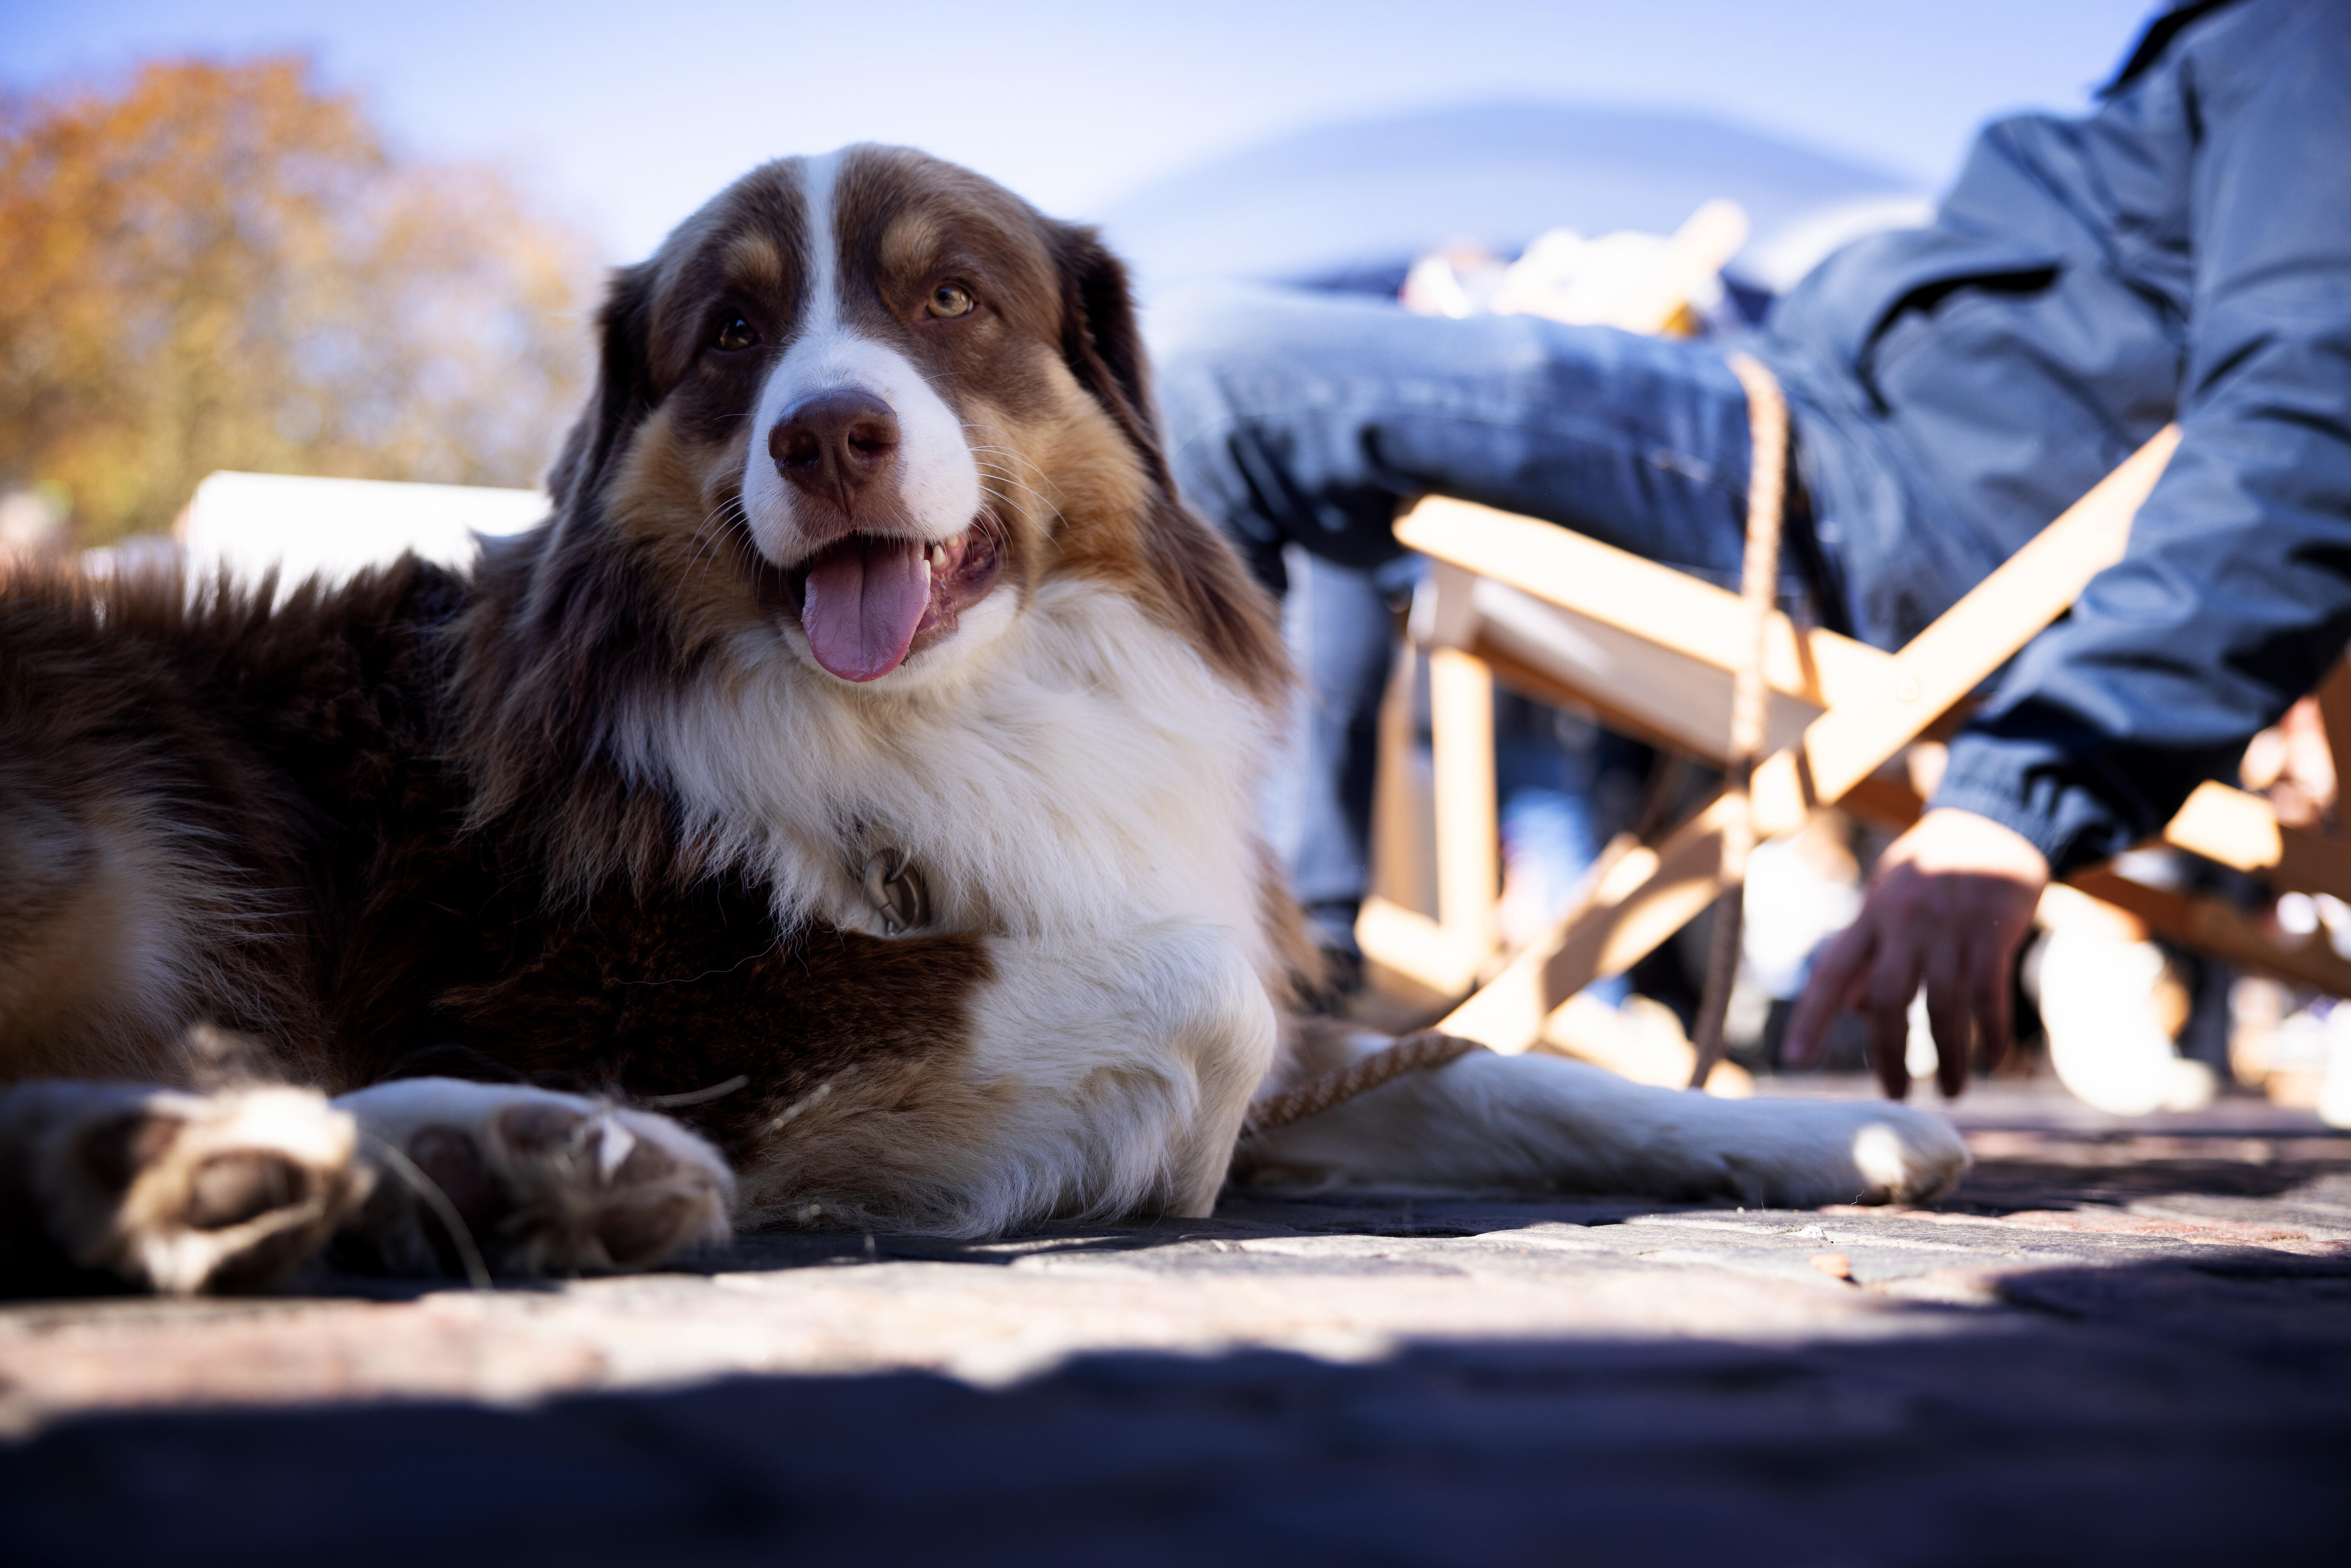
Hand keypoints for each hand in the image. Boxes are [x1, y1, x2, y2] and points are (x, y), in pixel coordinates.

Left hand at [1784, 808, 2048, 1098]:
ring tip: (1952, 1093)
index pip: (1831, 973)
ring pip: (1942, 1007)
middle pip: (1887, 1000)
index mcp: (1871, 917)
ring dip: (1948, 1058)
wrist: (1992, 822)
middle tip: (1896, 1097)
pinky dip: (1992, 1033)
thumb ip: (1870, 952)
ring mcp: (1950, 928)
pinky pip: (1989, 994)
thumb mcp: (1888, 899)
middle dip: (1888, 1055)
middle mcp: (1904, 924)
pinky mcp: (1994, 932)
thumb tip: (1852, 1010)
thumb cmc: (1930, 868)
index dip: (1811, 1017)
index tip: (1793, 1059)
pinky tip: (1994, 1061)